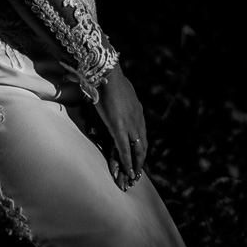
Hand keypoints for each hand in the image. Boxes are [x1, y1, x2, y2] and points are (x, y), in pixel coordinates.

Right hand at [93, 64, 147, 191]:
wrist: (106, 71)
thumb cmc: (106, 77)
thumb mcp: (115, 89)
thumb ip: (114, 95)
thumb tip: (104, 89)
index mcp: (136, 110)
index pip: (141, 133)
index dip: (140, 145)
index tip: (139, 155)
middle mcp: (137, 119)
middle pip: (142, 144)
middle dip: (140, 159)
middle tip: (138, 171)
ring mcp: (130, 124)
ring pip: (137, 149)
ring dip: (136, 164)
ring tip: (134, 175)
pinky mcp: (119, 128)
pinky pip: (124, 149)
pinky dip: (127, 162)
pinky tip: (128, 171)